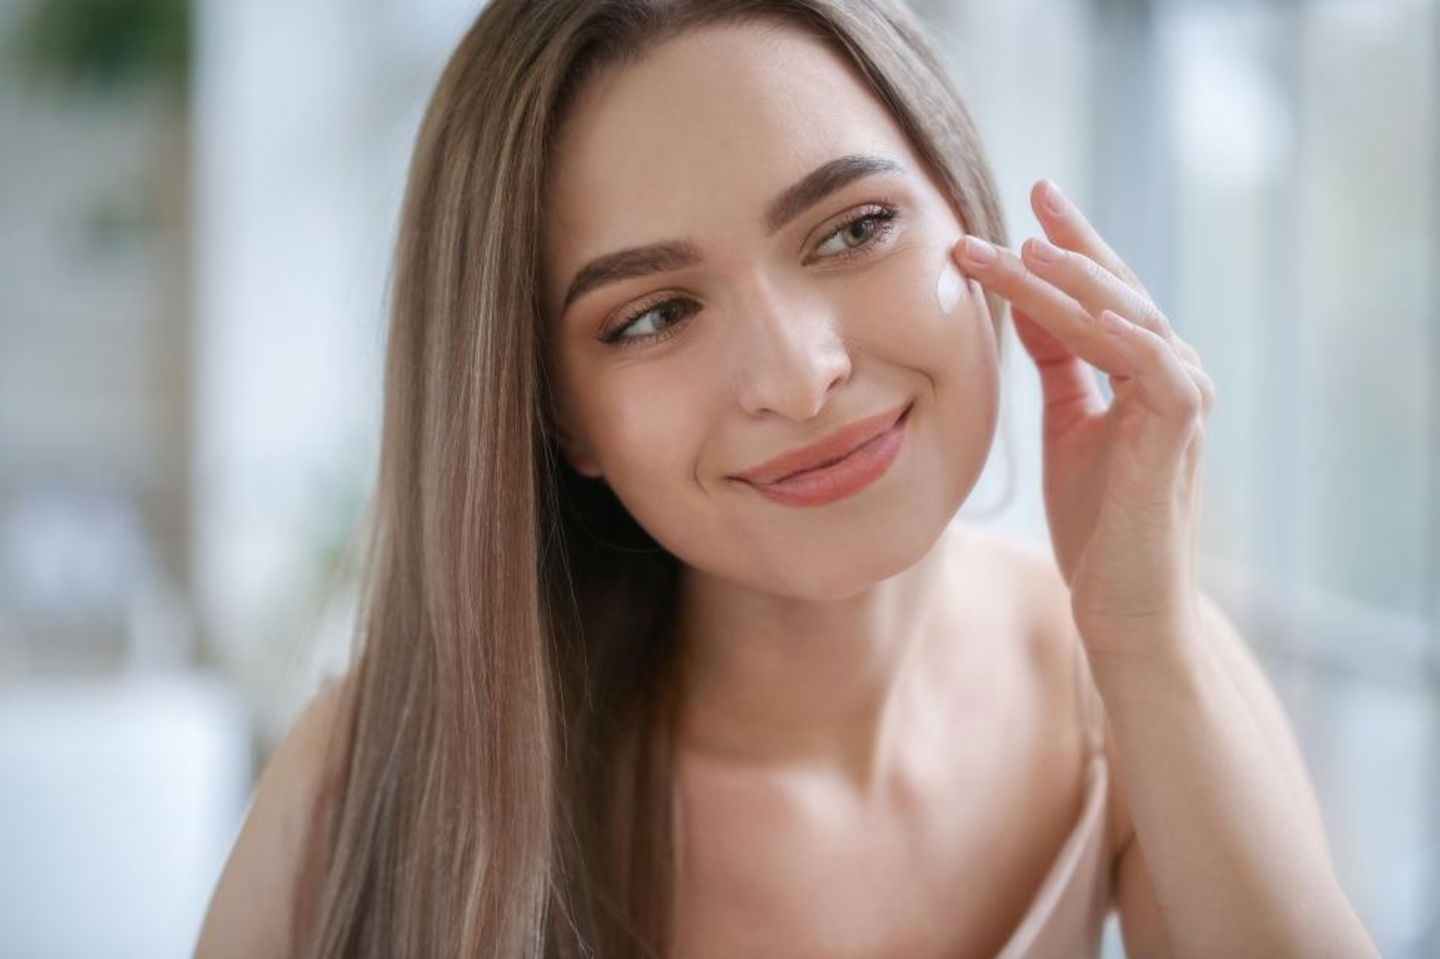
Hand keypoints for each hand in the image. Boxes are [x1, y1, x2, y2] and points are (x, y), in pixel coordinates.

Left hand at [953, 179, 1214, 656]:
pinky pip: (1154, 368)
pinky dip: (1123, 335)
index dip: (1071, 244)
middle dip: (1070, 243)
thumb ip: (1058, 364)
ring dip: (1077, 280)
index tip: (1033, 200)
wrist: (1122, 604)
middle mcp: (1173, 372)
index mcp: (1145, 368)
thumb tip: (1028, 305)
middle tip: (1031, 194)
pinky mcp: (1178, 432)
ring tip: (1028, 246)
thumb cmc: (1097, 521)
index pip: (1105, 291)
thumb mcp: (1067, 423)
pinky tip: (1087, 310)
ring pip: (1128, 319)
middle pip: (1118, 290)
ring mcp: (1182, 399)